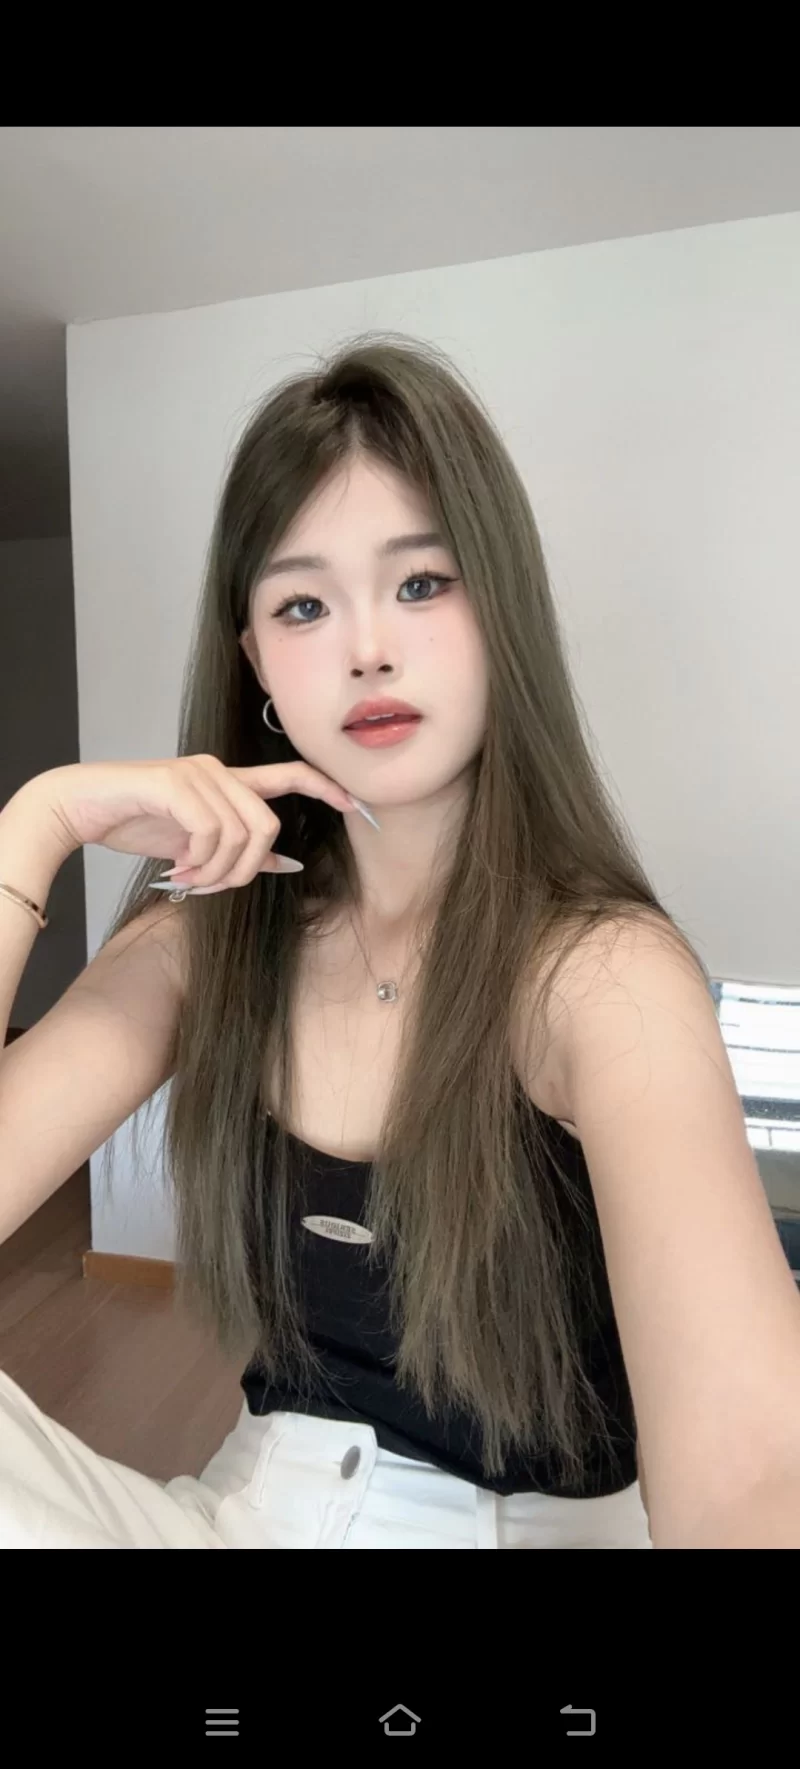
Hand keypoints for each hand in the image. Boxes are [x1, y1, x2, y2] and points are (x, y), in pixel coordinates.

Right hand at [29, 755, 357, 890]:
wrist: (81, 807)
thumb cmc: (137, 824)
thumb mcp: (197, 846)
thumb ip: (241, 851)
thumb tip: (289, 865)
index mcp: (228, 782)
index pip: (290, 775)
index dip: (326, 787)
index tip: (356, 805)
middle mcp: (219, 771)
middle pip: (268, 827)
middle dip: (244, 869)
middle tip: (208, 886)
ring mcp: (198, 774)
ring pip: (241, 835)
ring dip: (216, 871)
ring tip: (186, 877)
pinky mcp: (177, 784)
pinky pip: (211, 833)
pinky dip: (198, 861)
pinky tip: (175, 868)